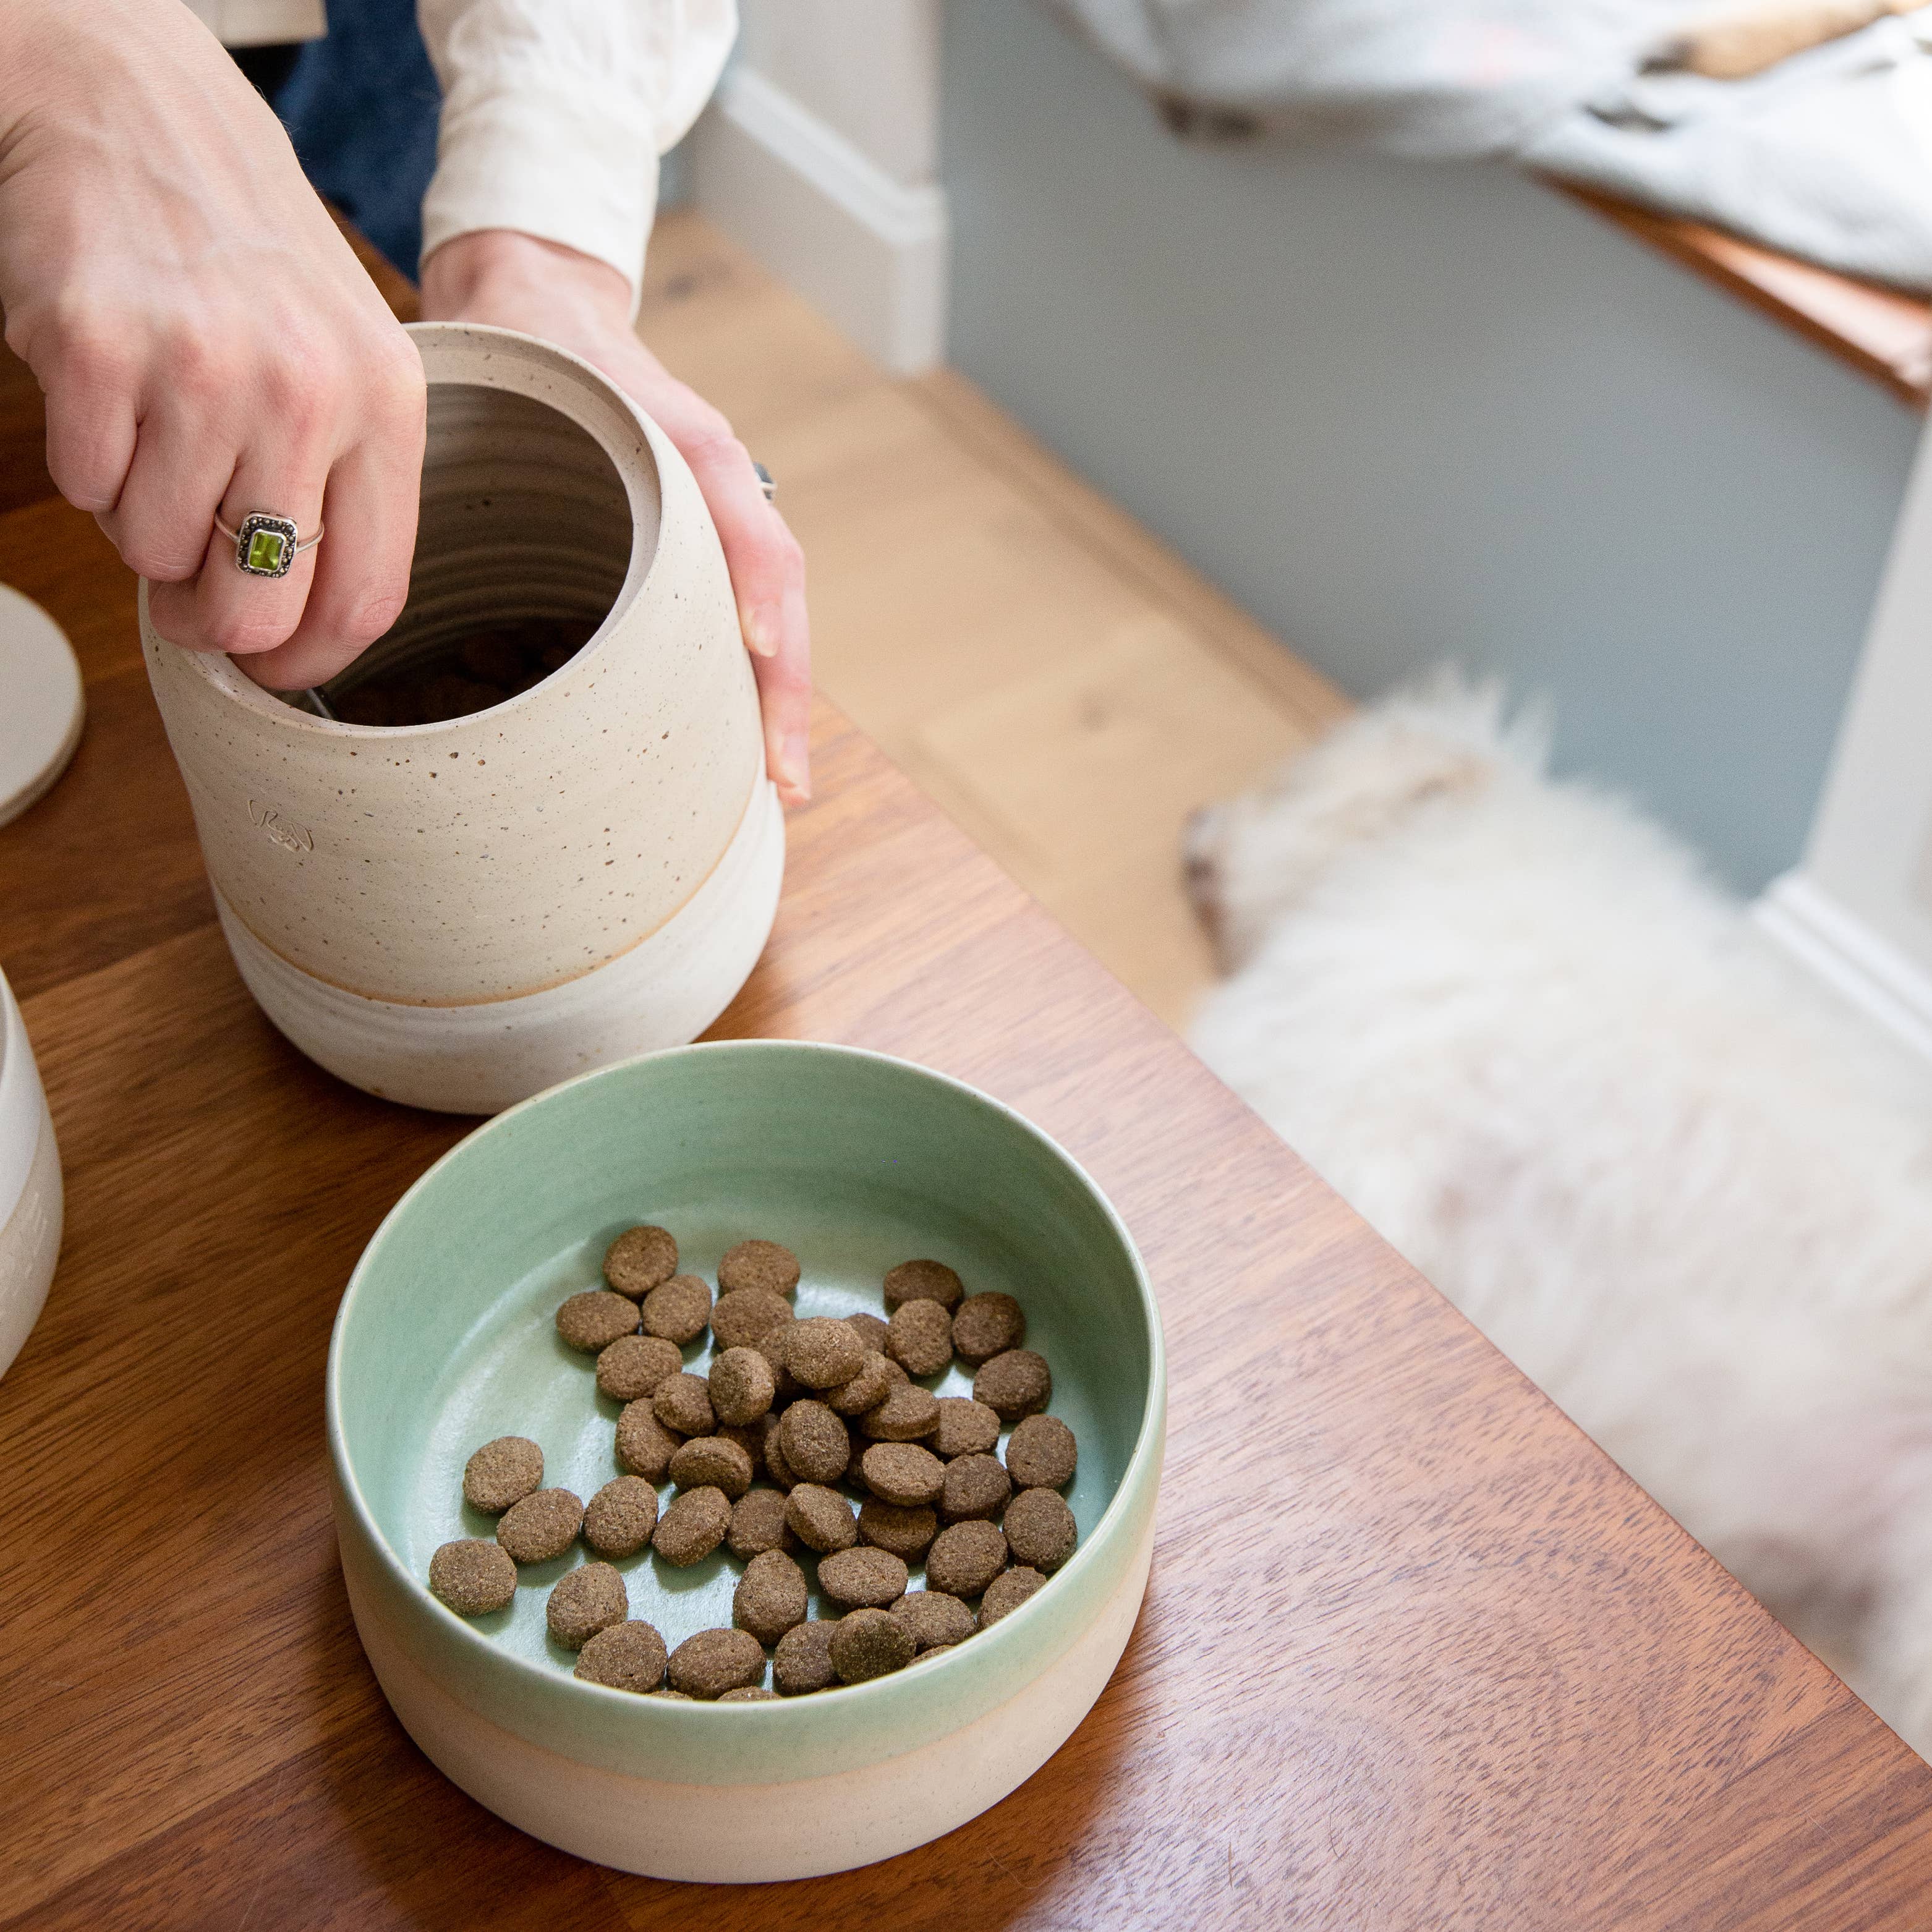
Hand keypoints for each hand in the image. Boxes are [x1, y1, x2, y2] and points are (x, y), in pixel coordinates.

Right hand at [0, 0, 425, 690]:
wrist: (136, 108)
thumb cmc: (249, 256)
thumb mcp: (347, 360)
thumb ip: (347, 486)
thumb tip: (303, 625)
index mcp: (387, 408)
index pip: (368, 599)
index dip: (309, 662)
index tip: (272, 671)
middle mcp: (309, 394)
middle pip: (260, 606)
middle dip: (214, 622)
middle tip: (190, 591)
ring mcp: (203, 370)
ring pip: (160, 556)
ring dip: (144, 525)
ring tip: (157, 441)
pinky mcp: (99, 350)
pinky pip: (86, 489)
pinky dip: (88, 466)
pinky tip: (111, 395)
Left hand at [421, 229, 811, 805]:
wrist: (541, 297)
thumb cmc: (519, 342)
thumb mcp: (501, 368)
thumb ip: (480, 434)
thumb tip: (394, 538)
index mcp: (685, 445)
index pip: (747, 530)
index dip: (757, 597)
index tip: (756, 657)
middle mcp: (717, 486)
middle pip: (778, 594)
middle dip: (784, 691)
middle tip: (782, 780)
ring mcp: (715, 517)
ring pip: (767, 614)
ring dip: (773, 700)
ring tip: (774, 782)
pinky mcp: (696, 543)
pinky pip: (733, 615)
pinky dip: (740, 680)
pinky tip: (729, 742)